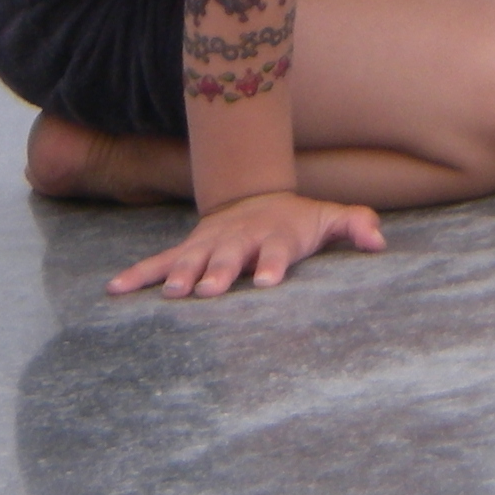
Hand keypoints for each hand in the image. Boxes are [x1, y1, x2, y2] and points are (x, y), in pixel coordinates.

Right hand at [106, 188, 384, 298]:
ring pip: (191, 260)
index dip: (272, 265)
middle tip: (211, 292)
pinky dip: (137, 275)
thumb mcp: (328, 218)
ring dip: (181, 276)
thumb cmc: (296, 220)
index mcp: (275, 237)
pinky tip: (115, 290)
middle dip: (219, 273)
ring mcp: (209, 246)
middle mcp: (239, 241)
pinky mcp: (186, 251)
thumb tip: (379, 241)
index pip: (276, 252)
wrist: (255, 200)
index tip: (267, 282)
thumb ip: (356, 225)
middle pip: (229, 258)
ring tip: (170, 294)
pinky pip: (158, 263)